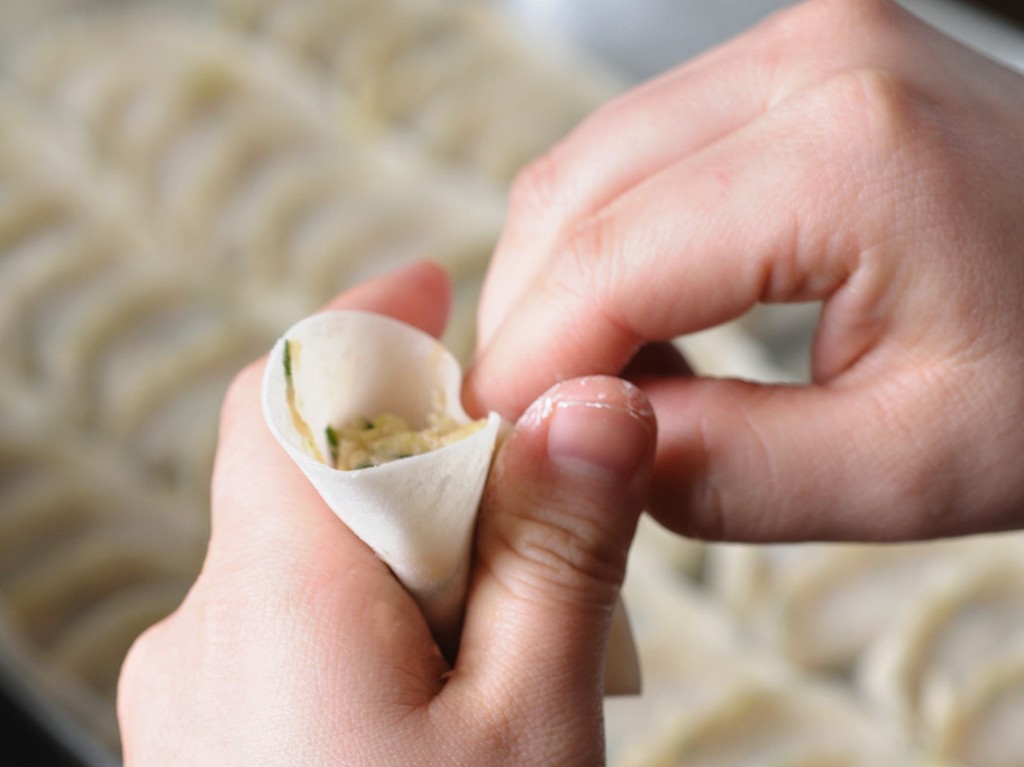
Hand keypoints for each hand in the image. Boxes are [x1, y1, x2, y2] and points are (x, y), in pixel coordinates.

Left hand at [117, 262, 655, 765]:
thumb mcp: (529, 728)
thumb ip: (556, 559)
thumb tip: (593, 406)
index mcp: (272, 606)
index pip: (291, 399)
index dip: (367, 331)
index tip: (431, 289)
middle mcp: (204, 638)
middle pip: (311, 475)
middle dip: (422, 459)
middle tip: (527, 490)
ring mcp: (196, 695)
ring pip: (307, 555)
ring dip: (407, 546)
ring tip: (506, 618)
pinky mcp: (214, 739)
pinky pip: (289, 628)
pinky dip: (372, 614)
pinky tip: (445, 680)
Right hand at [466, 0, 1023, 541]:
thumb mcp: (910, 469)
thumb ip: (727, 472)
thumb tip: (581, 442)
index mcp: (846, 152)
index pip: (608, 262)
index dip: (527, 366)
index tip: (496, 448)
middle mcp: (809, 58)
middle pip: (574, 195)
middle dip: (527, 322)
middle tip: (534, 427)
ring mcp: (799, 43)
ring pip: (589, 165)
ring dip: (559, 281)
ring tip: (592, 381)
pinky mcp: (792, 62)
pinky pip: (640, 151)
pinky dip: (607, 242)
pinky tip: (636, 318)